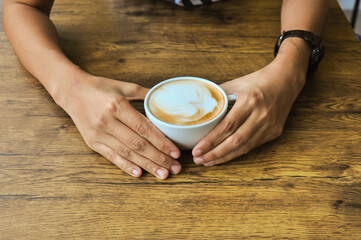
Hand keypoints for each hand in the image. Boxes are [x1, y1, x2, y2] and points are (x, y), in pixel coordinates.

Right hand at [58, 71, 181, 178]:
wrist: (71, 91)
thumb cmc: (100, 87)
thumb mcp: (123, 86)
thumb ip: (144, 94)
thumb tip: (165, 99)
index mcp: (117, 105)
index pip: (144, 128)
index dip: (161, 142)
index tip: (175, 152)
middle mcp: (107, 121)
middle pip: (138, 144)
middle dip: (159, 158)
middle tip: (175, 168)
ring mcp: (98, 133)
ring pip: (127, 153)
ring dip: (147, 165)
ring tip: (163, 174)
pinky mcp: (92, 142)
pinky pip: (111, 157)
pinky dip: (126, 166)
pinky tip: (139, 173)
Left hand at [192, 59, 305, 165]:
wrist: (286, 80)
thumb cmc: (259, 81)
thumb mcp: (237, 83)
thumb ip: (218, 96)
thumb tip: (199, 107)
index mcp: (250, 101)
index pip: (227, 126)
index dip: (211, 140)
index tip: (197, 149)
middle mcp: (261, 115)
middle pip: (235, 141)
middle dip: (215, 153)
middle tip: (198, 159)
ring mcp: (269, 126)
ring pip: (244, 147)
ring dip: (224, 156)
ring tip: (207, 162)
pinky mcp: (274, 132)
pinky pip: (252, 146)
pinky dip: (237, 153)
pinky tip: (224, 156)